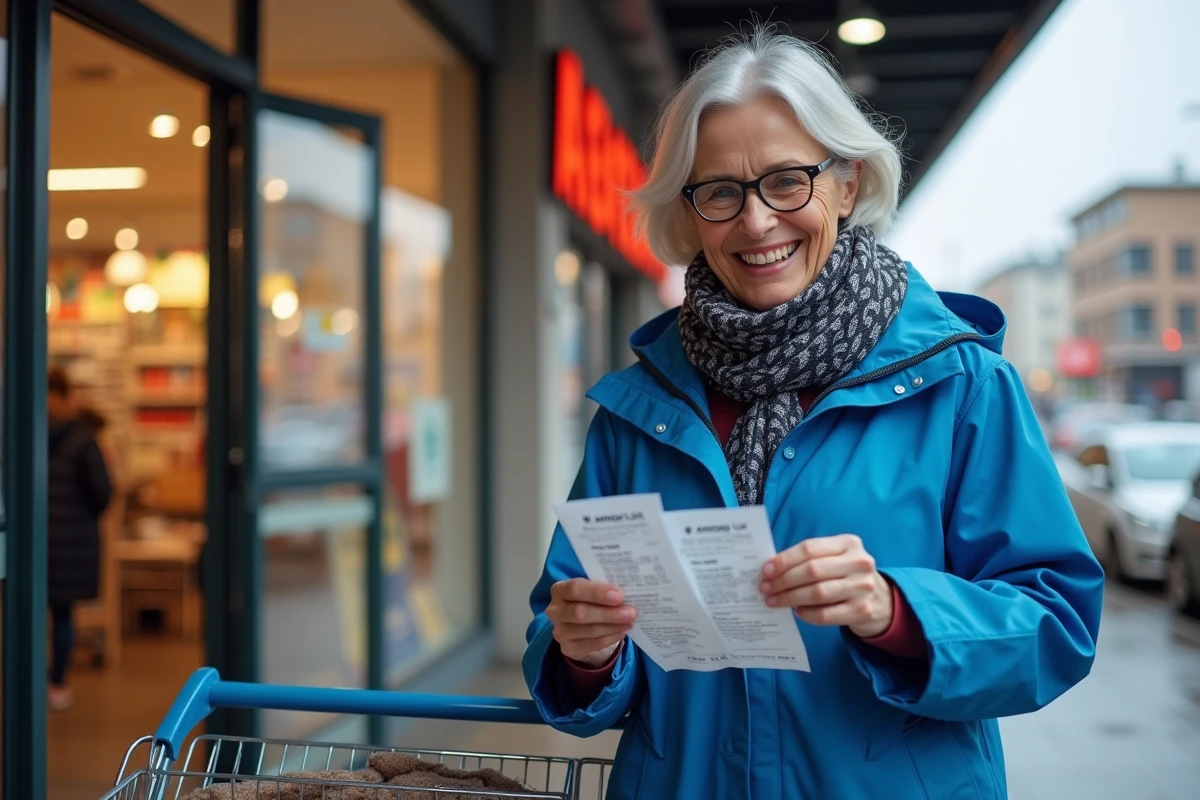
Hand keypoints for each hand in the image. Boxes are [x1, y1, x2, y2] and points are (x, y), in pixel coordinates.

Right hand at [546, 579, 636, 665]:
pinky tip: (621, 632)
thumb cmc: (589, 600)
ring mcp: (560, 631)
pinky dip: (609, 638)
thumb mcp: (592, 590)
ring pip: (588, 630)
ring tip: (630, 622)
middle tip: (631, 612)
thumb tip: (628, 593)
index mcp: (560, 590)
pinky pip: (592, 644)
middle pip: (580, 613)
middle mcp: (555, 611)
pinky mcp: (568, 648)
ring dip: (612, 626)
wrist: (580, 624)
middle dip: (608, 613)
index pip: (575, 589)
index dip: (597, 592)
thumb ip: (604, 589)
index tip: (619, 595)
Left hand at [759, 534, 893, 638]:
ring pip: (818, 593)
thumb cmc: (846, 575)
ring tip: (774, 601)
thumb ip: (809, 559)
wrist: (881, 600)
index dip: (784, 559)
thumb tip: (771, 569)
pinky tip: (797, 611)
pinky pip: (826, 614)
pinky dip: (807, 614)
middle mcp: (859, 562)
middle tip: (765, 588)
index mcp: (848, 543)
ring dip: (790, 598)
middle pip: (812, 570)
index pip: (809, 549)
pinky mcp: (862, 610)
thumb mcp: (835, 558)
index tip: (765, 570)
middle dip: (783, 580)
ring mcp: (863, 587)